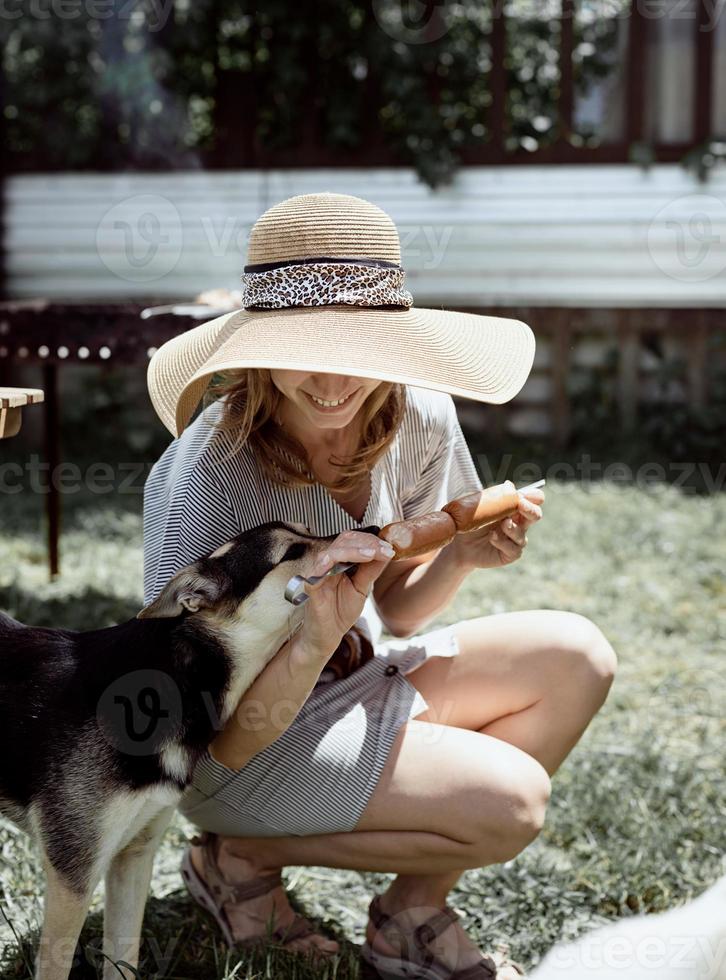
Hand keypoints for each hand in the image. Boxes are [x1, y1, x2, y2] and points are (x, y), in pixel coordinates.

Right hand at [293, 530, 394, 659]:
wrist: (328, 635)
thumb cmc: (341, 611)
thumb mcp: (362, 588)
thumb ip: (371, 570)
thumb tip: (387, 553)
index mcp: (340, 561)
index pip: (353, 541)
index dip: (371, 541)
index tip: (389, 548)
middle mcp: (327, 564)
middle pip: (343, 541)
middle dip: (366, 543)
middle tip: (385, 549)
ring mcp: (317, 575)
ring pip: (331, 553)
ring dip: (353, 551)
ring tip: (372, 554)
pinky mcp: (310, 589)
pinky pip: (316, 573)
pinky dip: (328, 564)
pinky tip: (346, 563)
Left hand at [450, 482, 544, 570]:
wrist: (459, 542)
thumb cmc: (472, 520)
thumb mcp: (482, 506)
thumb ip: (496, 496)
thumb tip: (509, 485)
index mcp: (515, 508)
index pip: (534, 499)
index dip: (534, 497)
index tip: (523, 496)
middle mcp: (519, 523)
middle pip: (535, 515)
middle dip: (530, 510)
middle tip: (520, 505)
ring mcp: (516, 539)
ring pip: (522, 534)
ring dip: (512, 528)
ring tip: (502, 524)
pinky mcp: (510, 554)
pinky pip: (514, 549)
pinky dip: (503, 542)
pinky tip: (492, 537)